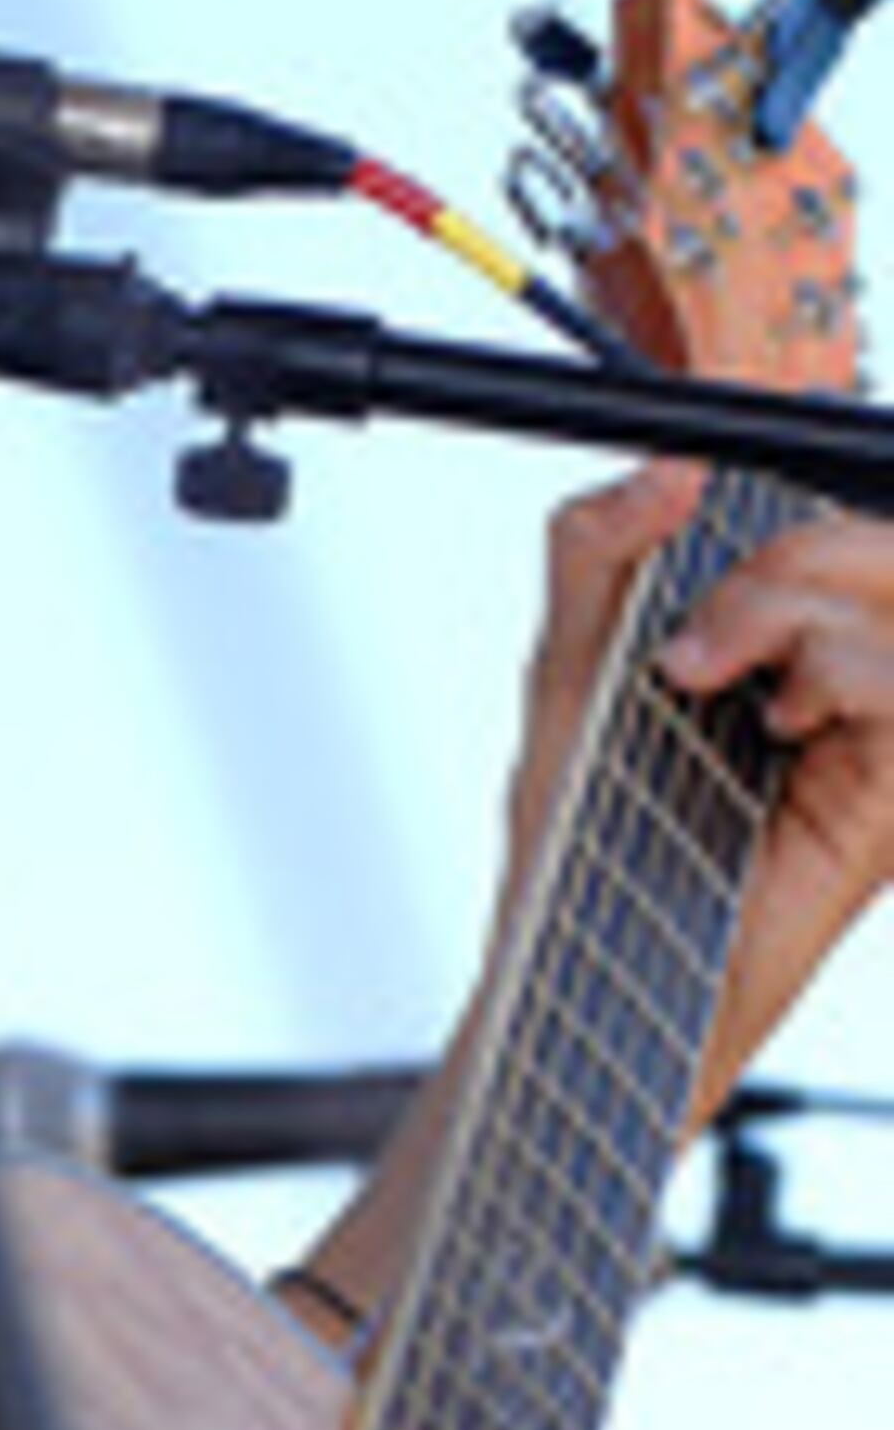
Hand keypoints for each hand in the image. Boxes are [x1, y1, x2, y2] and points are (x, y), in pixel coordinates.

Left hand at [494, 465, 893, 1110]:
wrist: (576, 967)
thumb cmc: (575, 843)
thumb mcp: (568, 672)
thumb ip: (598, 554)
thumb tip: (667, 462)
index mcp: (777, 638)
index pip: (829, 518)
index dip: (793, 480)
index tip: (718, 482)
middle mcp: (841, 676)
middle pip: (878, 539)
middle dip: (787, 552)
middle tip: (691, 637)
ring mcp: (877, 732)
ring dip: (795, 608)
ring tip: (711, 681)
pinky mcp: (889, 790)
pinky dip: (838, 670)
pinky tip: (780, 724)